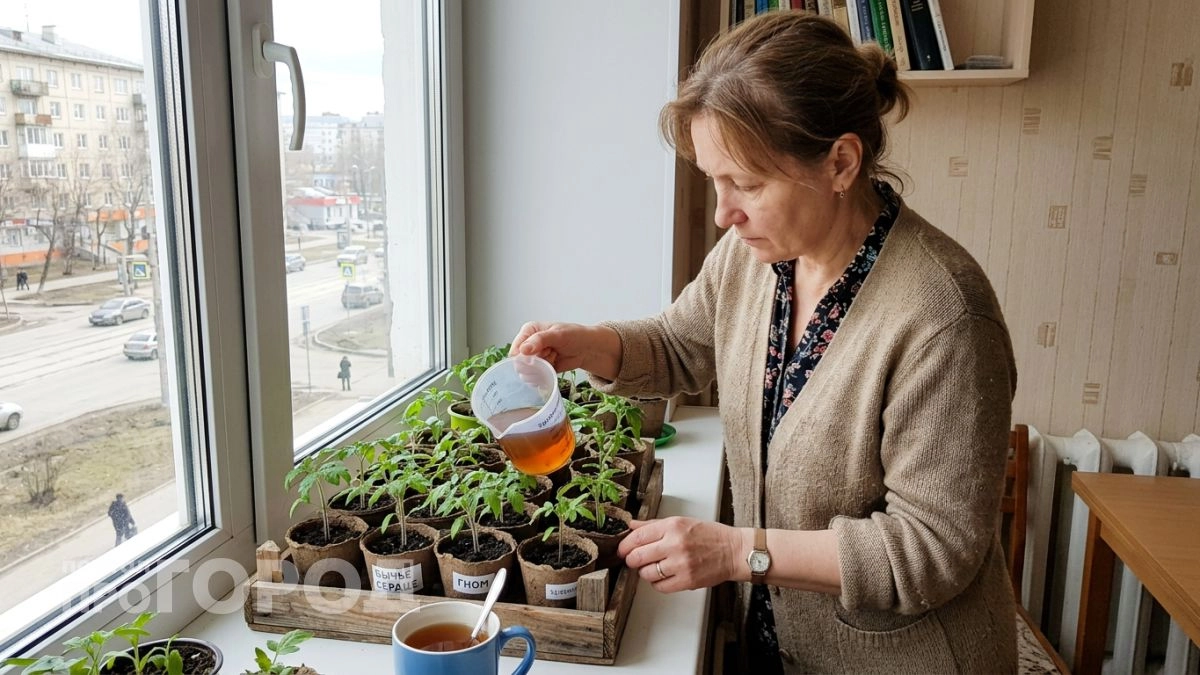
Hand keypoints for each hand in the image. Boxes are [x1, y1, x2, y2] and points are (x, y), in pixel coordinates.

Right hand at [510, 322, 619, 377]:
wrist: (587, 348)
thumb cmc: (574, 335)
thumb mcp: (557, 334)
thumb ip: (539, 340)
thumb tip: (522, 350)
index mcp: (529, 331)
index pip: (516, 348)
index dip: (525, 355)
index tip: (541, 352)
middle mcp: (528, 344)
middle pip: (520, 362)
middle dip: (537, 360)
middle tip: (551, 352)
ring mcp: (534, 358)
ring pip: (528, 371)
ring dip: (543, 366)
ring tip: (555, 356)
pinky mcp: (540, 369)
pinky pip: (536, 377)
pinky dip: (546, 373)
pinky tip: (555, 363)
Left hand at [617, 517, 742, 592]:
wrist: (733, 551)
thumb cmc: (710, 535)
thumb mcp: (681, 522)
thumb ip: (654, 525)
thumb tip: (632, 526)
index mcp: (672, 527)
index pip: (637, 537)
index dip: (625, 546)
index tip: (623, 550)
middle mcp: (675, 544)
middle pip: (637, 557)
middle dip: (632, 560)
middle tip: (634, 560)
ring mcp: (681, 564)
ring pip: (646, 574)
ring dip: (645, 572)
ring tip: (653, 567)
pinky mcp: (687, 581)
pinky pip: (660, 587)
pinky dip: (658, 583)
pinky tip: (664, 576)